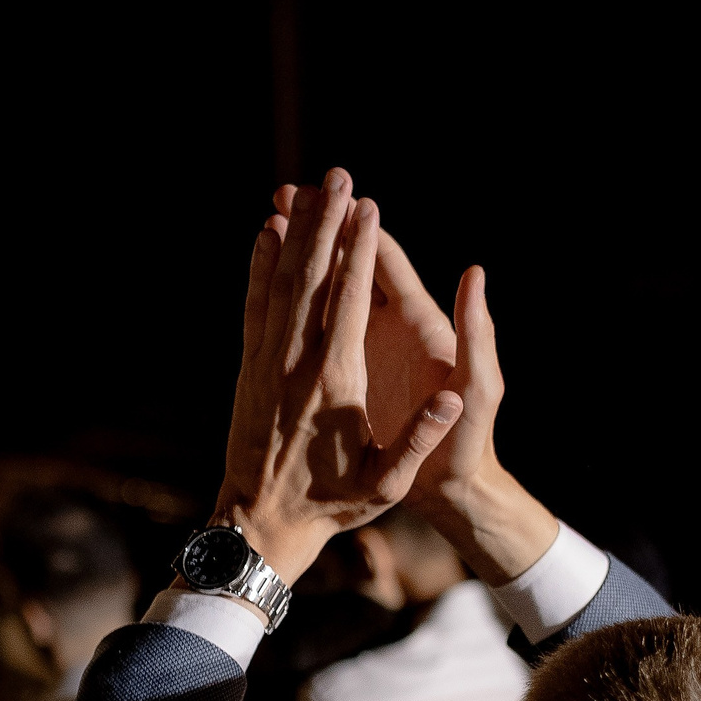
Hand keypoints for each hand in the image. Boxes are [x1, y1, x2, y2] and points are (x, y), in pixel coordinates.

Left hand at [218, 170, 462, 582]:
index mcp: (336, 384)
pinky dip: (259, 267)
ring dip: (294, 233)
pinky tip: (264, 234)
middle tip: (338, 175)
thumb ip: (419, 438)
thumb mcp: (388, 484)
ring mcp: (266, 363)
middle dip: (326, 223)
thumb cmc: (334, 505)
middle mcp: (296, 365)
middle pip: (311, 278)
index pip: (349, 303)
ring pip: (279, 284)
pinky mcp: (247, 368)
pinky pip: (254, 306)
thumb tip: (453, 400)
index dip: (359, 252)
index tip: (369, 209)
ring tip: (304, 189)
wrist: (262, 525)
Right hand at [265, 191, 550, 581]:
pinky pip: (318, 326)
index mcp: (421, 324)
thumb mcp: (479, 389)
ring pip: (330, 289)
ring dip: (304, 254)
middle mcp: (393, 325)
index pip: (387, 262)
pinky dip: (296, 300)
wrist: (452, 486)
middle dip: (323, 226)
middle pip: (355, 262)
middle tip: (287, 191)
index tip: (332, 198)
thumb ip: (478, 333)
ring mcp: (369, 346)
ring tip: (270, 218)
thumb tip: (475, 275)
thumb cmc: (470, 443)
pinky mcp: (351, 370)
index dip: (360, 229)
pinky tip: (269, 282)